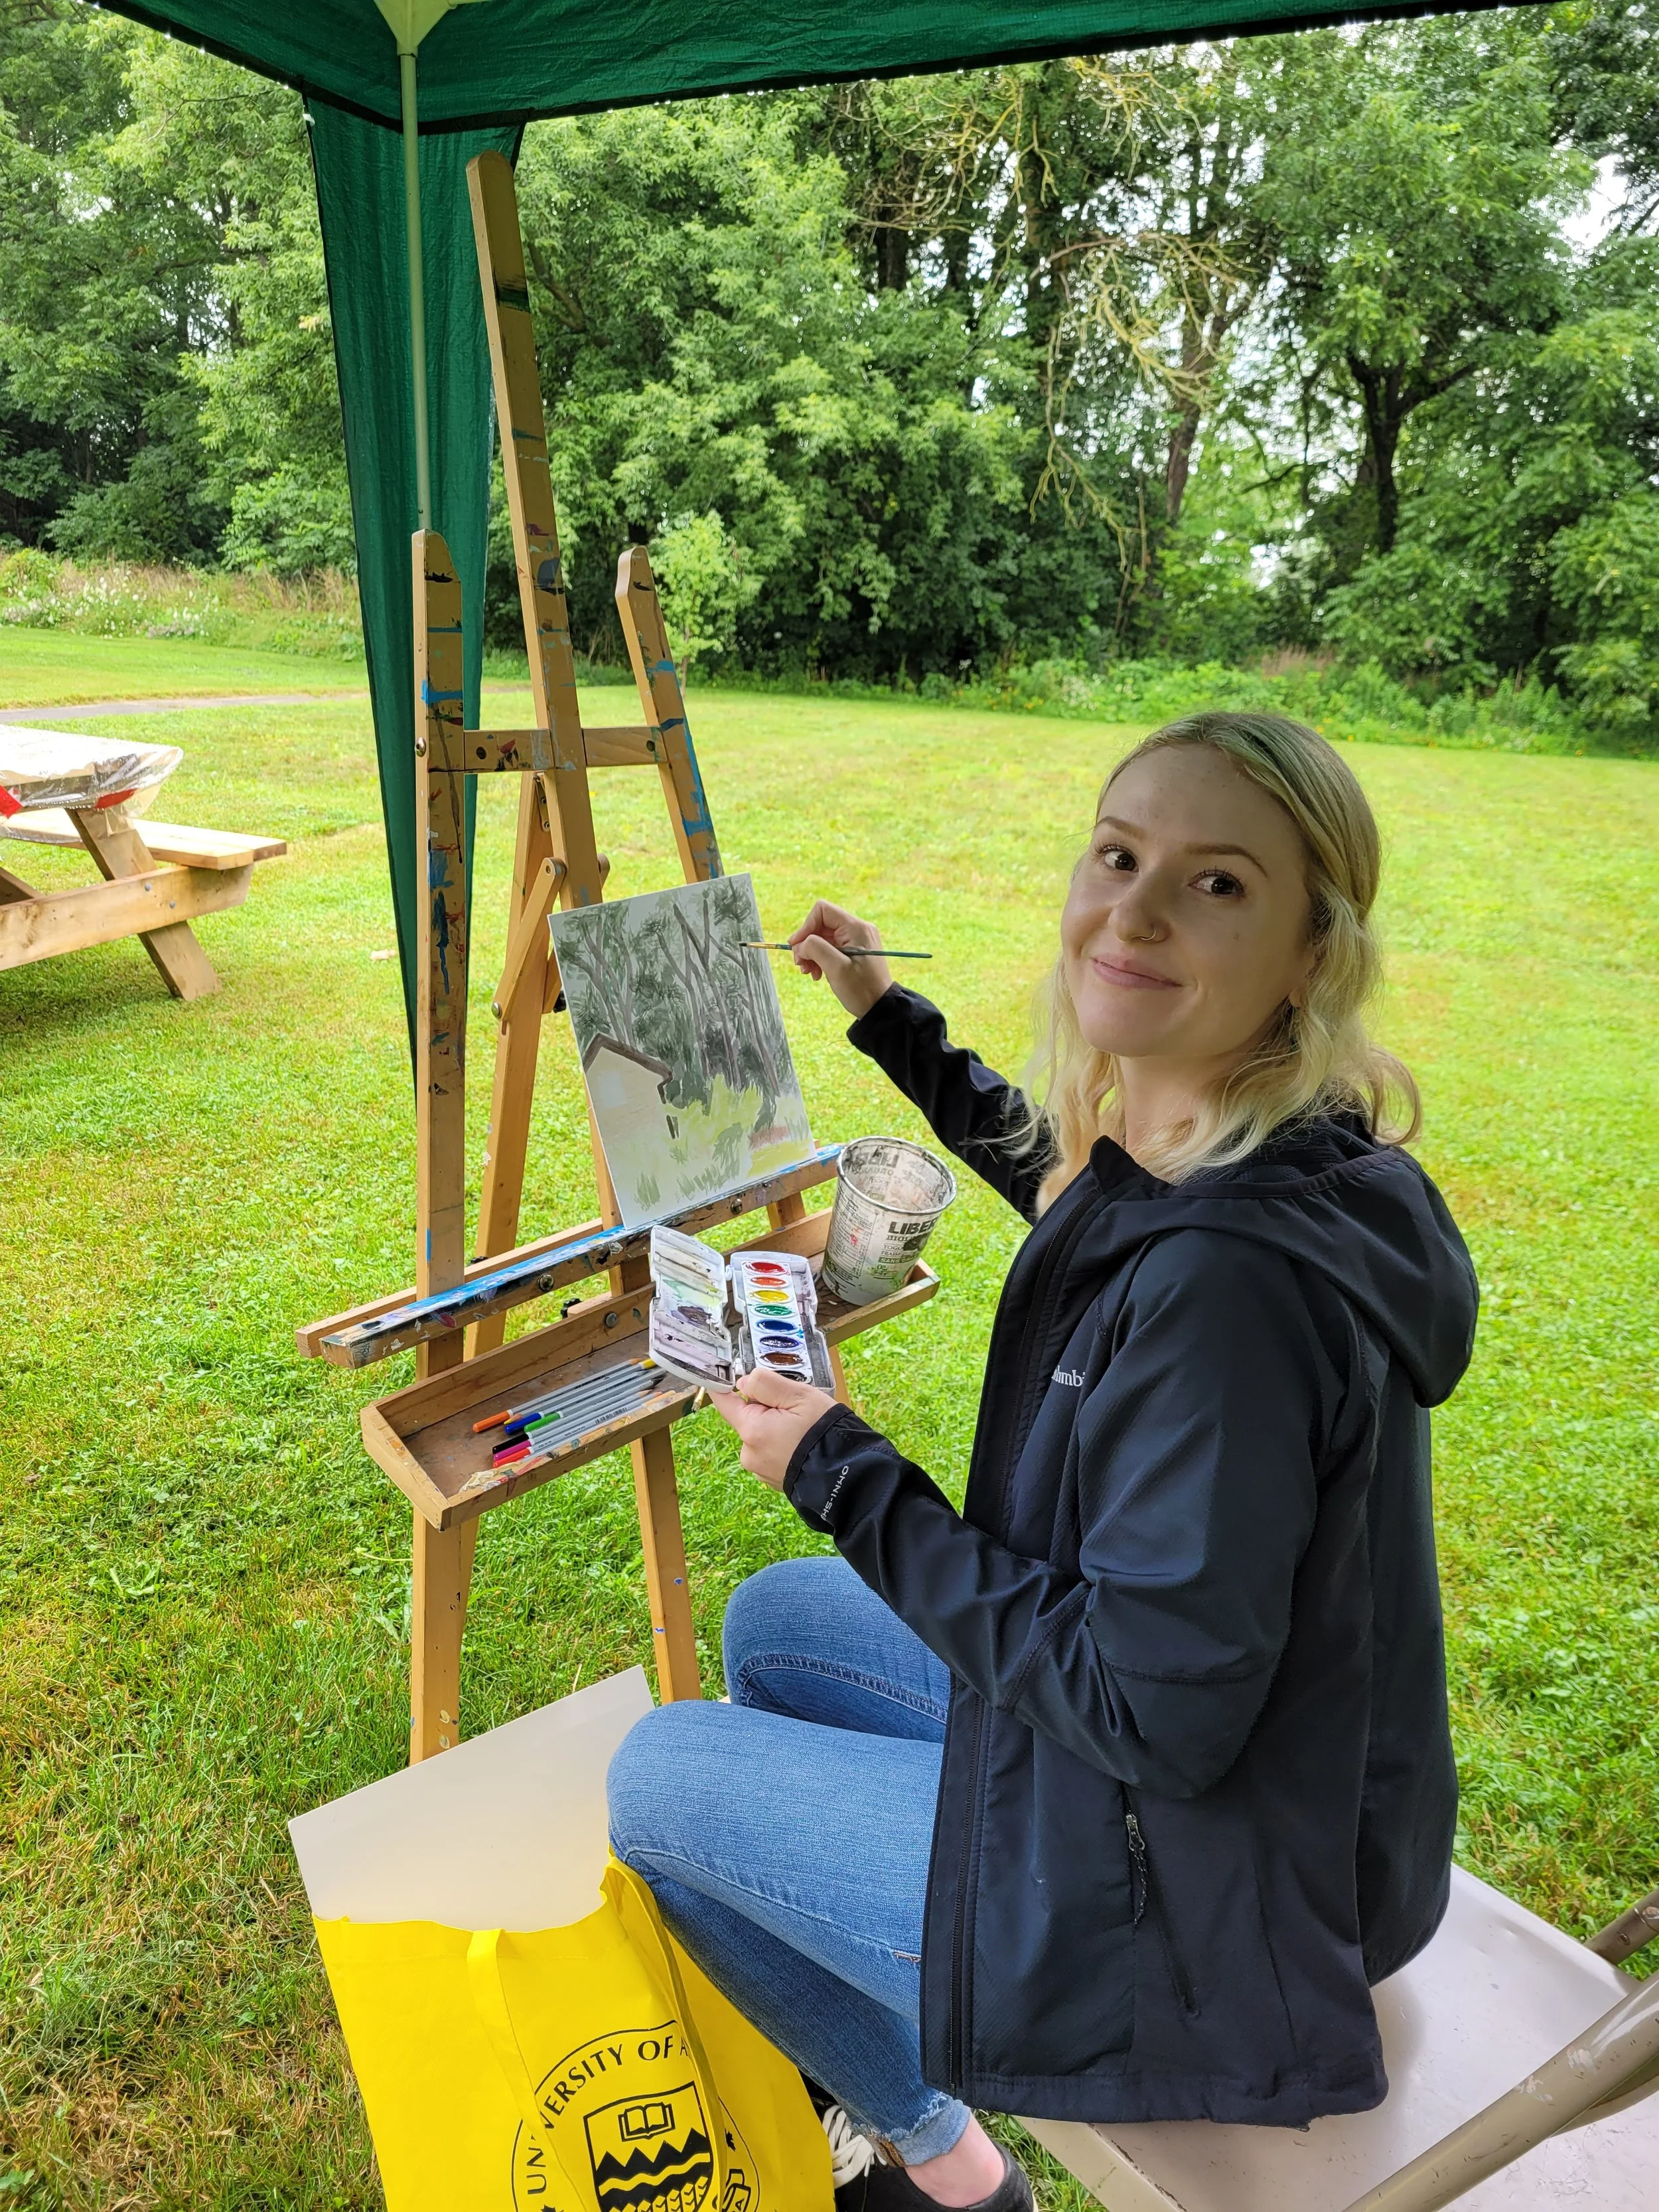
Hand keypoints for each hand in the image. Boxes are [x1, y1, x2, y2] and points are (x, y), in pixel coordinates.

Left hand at [710, 1363, 837, 1489]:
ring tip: (804, 1429)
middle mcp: (749, 1453)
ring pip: (761, 1434)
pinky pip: (770, 1452)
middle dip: (766, 1408)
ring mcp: (760, 1469)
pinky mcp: (771, 1479)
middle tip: (795, 1409)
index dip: (725, 1384)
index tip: (729, 1373)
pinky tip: (803, 1445)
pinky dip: (782, 1445)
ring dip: (776, 1427)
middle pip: (748, 1418)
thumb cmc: (825, 1434)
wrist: (847, 1476)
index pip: (724, 1402)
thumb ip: (766, 1383)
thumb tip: (743, 1382)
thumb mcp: (800, 1396)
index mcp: (752, 1430)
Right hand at [788, 899, 892, 1019]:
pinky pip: (830, 947)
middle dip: (807, 943)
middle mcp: (857, 929)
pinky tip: (817, 973)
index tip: (796, 947)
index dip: (806, 927)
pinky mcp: (854, 951)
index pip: (822, 911)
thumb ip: (815, 948)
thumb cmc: (861, 989)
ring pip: (823, 937)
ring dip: (811, 953)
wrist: (880, 1007)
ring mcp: (856, 940)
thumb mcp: (835, 968)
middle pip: (821, 925)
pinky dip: (820, 958)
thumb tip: (800, 943)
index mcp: (856, 928)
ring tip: (809, 972)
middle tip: (800, 964)